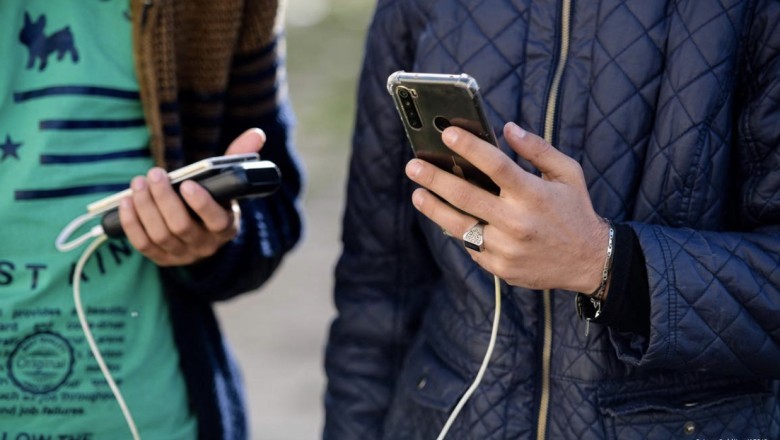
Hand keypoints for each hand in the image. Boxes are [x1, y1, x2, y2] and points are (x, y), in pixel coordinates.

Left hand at [119, 128, 265, 265]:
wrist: (201, 230)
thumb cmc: (214, 198)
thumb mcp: (227, 181)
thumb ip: (239, 157)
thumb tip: (256, 134)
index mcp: (226, 226)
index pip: (216, 220)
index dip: (201, 204)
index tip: (187, 184)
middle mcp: (206, 245)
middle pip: (181, 227)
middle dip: (164, 199)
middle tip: (154, 174)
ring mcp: (182, 254)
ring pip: (160, 235)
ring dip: (145, 207)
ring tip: (138, 183)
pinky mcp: (162, 258)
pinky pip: (143, 245)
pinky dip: (132, 224)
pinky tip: (126, 203)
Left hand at [405, 122, 608, 292]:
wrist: (590, 262)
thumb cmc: (575, 211)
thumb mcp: (567, 174)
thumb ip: (538, 149)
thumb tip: (508, 129)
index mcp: (534, 194)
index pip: (496, 166)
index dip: (469, 148)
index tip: (447, 134)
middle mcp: (518, 222)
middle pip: (466, 196)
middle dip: (435, 178)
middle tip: (413, 166)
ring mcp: (506, 248)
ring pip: (459, 226)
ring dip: (434, 208)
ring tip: (418, 194)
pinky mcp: (500, 268)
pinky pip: (471, 246)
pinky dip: (457, 230)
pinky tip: (445, 217)